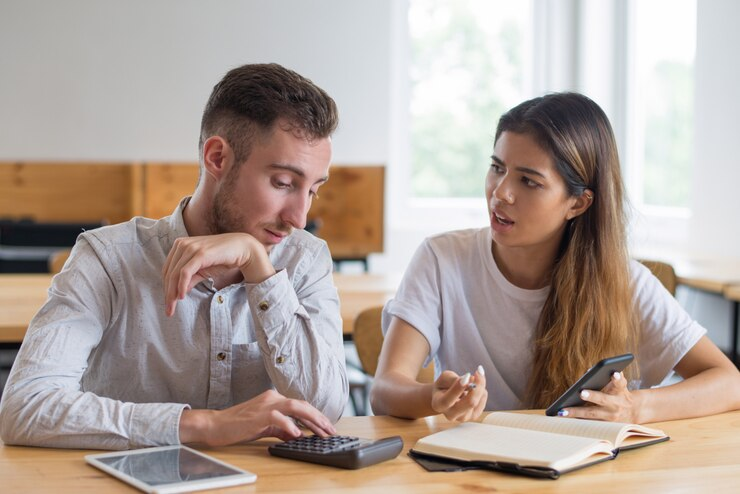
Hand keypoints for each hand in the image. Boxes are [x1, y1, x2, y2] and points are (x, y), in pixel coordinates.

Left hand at [162, 233, 275, 315]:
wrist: (242, 249)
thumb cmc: (223, 258)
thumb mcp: (203, 271)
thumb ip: (190, 279)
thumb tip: (178, 293)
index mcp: (180, 245)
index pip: (167, 269)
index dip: (166, 287)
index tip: (168, 302)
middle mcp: (182, 244)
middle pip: (168, 273)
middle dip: (167, 293)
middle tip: (169, 310)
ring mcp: (191, 247)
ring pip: (174, 274)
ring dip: (172, 293)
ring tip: (173, 307)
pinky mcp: (200, 253)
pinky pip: (185, 272)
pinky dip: (181, 286)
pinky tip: (181, 297)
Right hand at [179, 390, 336, 445]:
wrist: (216, 425)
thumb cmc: (238, 425)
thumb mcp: (264, 426)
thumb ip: (281, 428)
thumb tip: (296, 434)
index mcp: (274, 399)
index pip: (300, 406)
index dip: (316, 416)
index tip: (327, 427)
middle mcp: (272, 397)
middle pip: (302, 405)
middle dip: (319, 418)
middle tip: (331, 431)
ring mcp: (266, 404)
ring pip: (295, 407)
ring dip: (311, 419)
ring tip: (322, 431)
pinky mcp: (259, 414)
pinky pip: (278, 418)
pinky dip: (290, 426)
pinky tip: (298, 434)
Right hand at [431, 366, 487, 421]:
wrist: (444, 397)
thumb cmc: (443, 386)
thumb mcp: (444, 378)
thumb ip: (454, 379)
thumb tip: (471, 380)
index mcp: (439, 404)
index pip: (449, 399)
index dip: (459, 387)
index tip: (468, 374)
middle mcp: (450, 415)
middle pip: (470, 402)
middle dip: (477, 385)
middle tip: (479, 371)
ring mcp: (463, 418)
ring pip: (478, 400)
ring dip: (479, 386)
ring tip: (472, 380)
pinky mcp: (473, 416)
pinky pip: (483, 400)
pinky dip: (482, 391)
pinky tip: (475, 388)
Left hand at [559, 372, 638, 421]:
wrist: (633, 412)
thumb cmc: (620, 393)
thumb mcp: (619, 384)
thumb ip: (611, 375)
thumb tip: (590, 370)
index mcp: (620, 390)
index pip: (620, 382)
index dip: (617, 378)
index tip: (614, 373)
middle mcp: (616, 403)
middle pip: (603, 399)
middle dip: (592, 396)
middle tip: (581, 393)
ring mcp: (610, 416)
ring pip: (592, 414)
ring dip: (576, 412)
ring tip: (562, 411)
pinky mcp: (604, 424)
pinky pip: (588, 422)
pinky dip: (576, 419)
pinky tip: (563, 416)